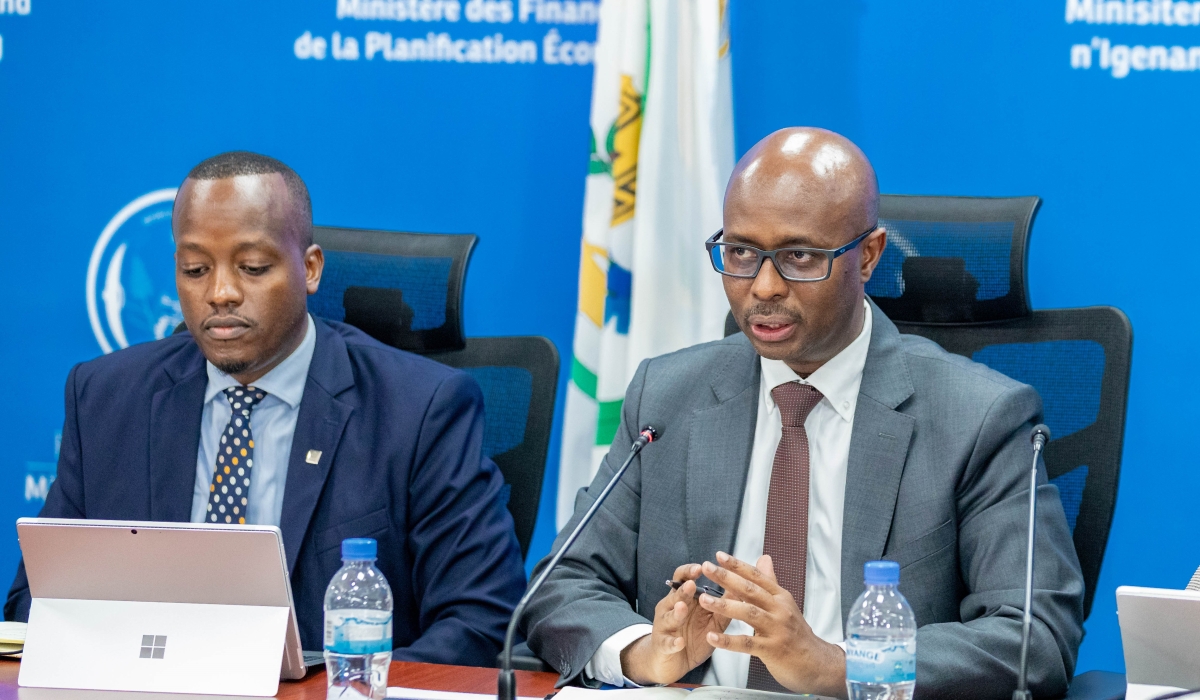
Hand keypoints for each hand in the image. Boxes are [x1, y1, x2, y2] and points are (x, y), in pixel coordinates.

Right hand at [620, 563, 731, 684]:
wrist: (672, 662)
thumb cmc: (693, 637)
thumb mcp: (711, 620)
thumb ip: (723, 605)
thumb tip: (741, 587)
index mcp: (684, 598)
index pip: (683, 579)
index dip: (690, 572)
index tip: (701, 567)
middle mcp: (671, 608)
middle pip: (675, 595)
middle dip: (683, 590)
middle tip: (692, 584)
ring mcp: (665, 626)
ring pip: (668, 617)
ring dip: (676, 613)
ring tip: (682, 608)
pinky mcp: (663, 645)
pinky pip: (667, 642)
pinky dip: (674, 642)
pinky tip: (680, 642)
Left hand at [698, 552, 847, 698]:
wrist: (816, 662)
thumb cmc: (796, 633)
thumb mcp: (784, 604)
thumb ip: (770, 582)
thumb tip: (764, 558)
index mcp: (780, 597)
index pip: (757, 577)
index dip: (737, 565)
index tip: (719, 555)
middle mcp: (779, 610)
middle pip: (750, 590)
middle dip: (727, 578)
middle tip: (706, 568)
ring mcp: (776, 629)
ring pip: (748, 613)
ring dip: (724, 605)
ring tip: (704, 599)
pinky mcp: (772, 650)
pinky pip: (746, 644)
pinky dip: (728, 641)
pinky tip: (712, 637)